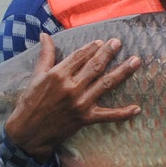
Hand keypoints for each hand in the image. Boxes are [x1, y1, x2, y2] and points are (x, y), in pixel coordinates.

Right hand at [1, 34, 140, 159]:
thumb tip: (45, 35)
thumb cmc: (30, 102)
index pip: (79, 57)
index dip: (91, 48)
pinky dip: (123, 113)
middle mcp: (71, 87)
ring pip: (106, 84)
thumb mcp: (36, 76)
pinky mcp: (86, 118)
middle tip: (118, 42)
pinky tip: (137, 108)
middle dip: (108, 53)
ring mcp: (81, 103)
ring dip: (123, 72)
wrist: (29, 132)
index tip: (101, 41)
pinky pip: (108, 115)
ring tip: (135, 61)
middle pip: (95, 66)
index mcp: (58, 75)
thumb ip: (45, 55)